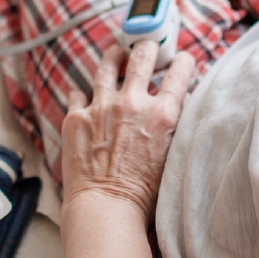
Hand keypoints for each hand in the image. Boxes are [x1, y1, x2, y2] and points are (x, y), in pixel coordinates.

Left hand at [61, 41, 196, 221]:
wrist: (106, 210)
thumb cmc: (144, 196)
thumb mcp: (173, 156)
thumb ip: (172, 127)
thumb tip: (172, 108)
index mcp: (163, 114)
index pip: (180, 72)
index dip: (182, 60)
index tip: (181, 58)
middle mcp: (133, 103)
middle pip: (142, 56)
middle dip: (147, 47)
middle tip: (147, 47)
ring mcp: (101, 107)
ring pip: (108, 66)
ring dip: (114, 57)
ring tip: (115, 54)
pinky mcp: (76, 118)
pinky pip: (77, 93)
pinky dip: (82, 93)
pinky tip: (84, 94)